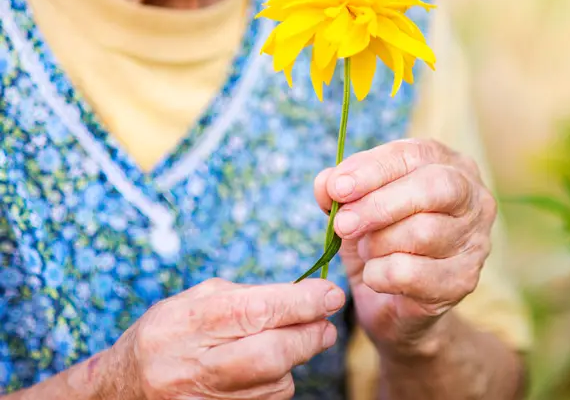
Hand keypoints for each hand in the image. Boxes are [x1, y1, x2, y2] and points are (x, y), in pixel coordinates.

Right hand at [107, 278, 344, 399]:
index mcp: (187, 323)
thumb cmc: (167, 335)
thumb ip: (247, 296)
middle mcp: (192, 366)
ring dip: (293, 363)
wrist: (123, 390)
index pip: (256, 310)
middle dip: (310, 337)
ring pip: (274, 384)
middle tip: (326, 325)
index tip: (330, 294)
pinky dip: (275, 385)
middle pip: (271, 354)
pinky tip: (262, 373)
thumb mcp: (195, 301)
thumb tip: (306, 295)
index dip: (301, 302)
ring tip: (284, 346)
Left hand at [314, 139, 496, 354]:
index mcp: (448, 165)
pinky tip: (375, 276)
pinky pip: (414, 272)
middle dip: (380, 205)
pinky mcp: (464, 280)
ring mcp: (475, 240)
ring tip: (366, 250)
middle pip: (432, 188)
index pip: (414, 155)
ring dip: (379, 243)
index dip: (372, 169)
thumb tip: (327, 182)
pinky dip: (381, 274)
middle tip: (343, 224)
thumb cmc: (381, 240)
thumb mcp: (356, 207)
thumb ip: (340, 189)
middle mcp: (473, 198)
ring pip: (422, 232)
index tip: (337, 188)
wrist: (394, 303)